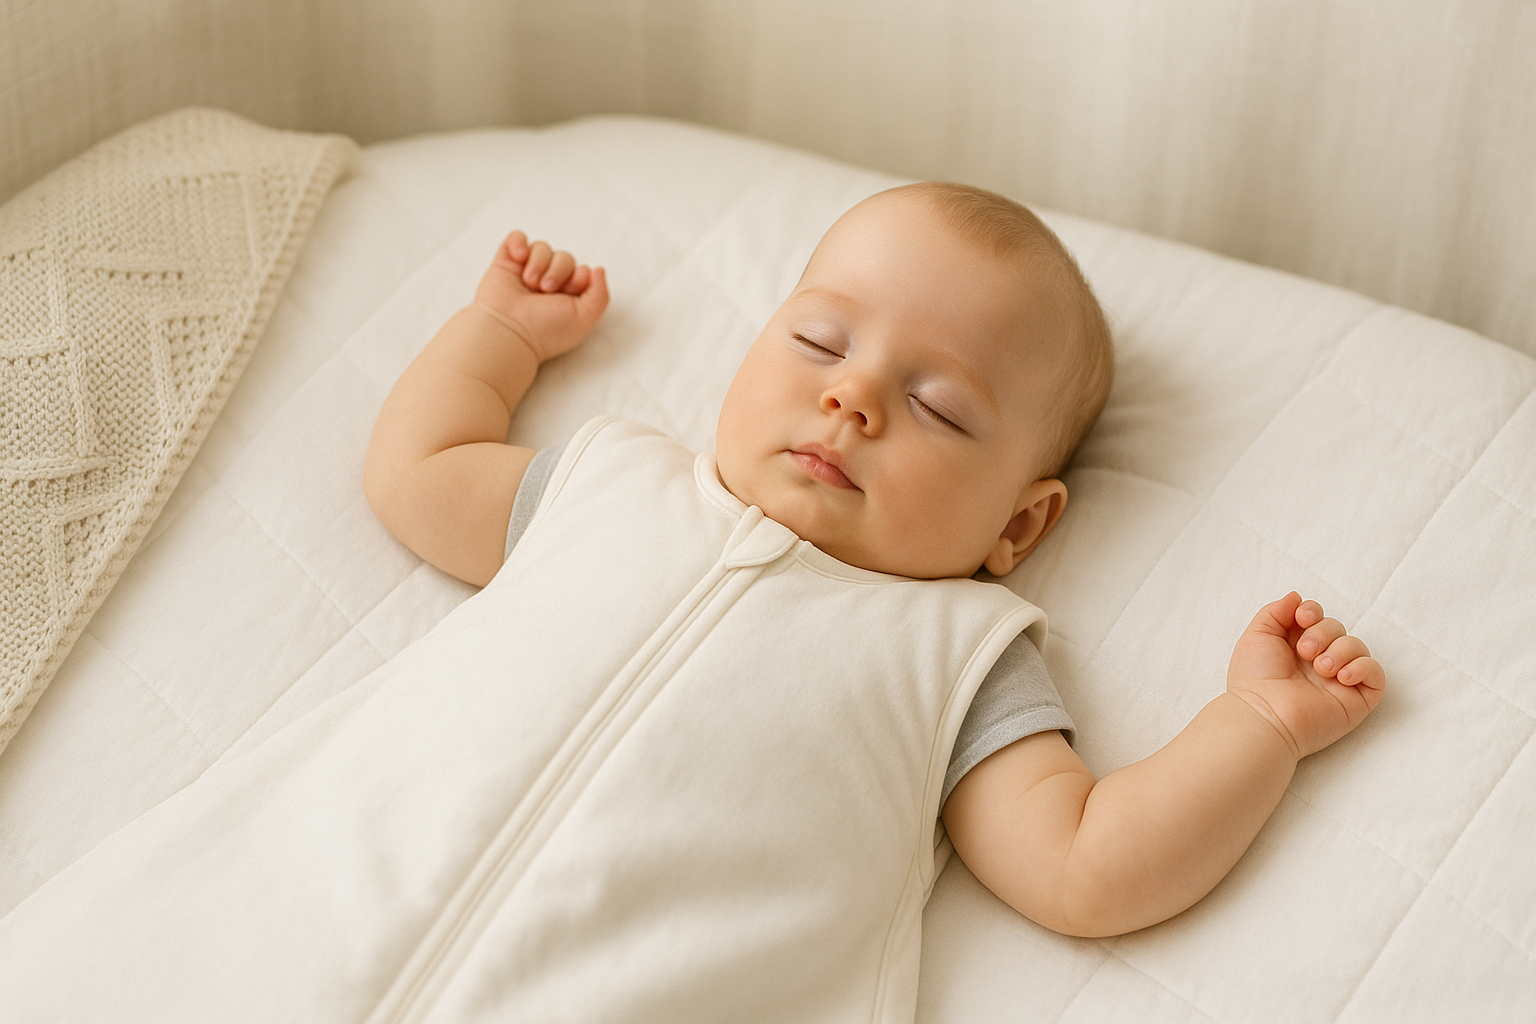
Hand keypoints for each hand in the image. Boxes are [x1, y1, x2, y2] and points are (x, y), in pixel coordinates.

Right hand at [472, 230, 608, 362]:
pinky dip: (519, 243)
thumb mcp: (584, 318)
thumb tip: (598, 269)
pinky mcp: (506, 263)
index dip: (579, 276)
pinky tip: (518, 258)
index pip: (581, 271)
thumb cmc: (546, 330)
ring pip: (542, 247)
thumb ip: (600, 294)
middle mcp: (548, 283)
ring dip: (539, 262)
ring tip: (529, 282)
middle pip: (564, 257)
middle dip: (558, 271)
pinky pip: (517, 238)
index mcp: (567, 297)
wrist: (510, 330)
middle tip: (546, 289)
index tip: (570, 290)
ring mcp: (526, 272)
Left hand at [1225, 593, 1385, 759]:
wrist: (1265, 714)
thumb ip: (1276, 611)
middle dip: (1323, 633)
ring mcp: (1339, 680)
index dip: (1313, 612)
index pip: (1317, 618)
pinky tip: (1340, 677)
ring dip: (1340, 650)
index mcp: (1296, 646)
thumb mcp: (1258, 635)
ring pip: (1357, 646)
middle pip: (1337, 628)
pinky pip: (1375, 673)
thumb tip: (1297, 597)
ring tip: (1320, 668)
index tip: (1302, 619)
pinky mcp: (1356, 699)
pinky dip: (1362, 667)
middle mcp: (1319, 661)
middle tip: (1305, 652)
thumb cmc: (1255, 679)